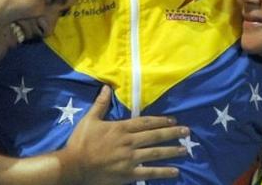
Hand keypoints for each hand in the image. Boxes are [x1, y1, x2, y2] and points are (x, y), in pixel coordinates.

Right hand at [61, 86, 186, 183]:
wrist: (74, 165)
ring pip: (156, 153)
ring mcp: (130, 159)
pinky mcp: (128, 174)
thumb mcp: (89, 120)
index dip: (161, 121)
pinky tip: (175, 171)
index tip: (173, 120)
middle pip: (155, 136)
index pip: (146, 123)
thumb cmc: (81, 142)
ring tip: (184, 149)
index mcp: (121, 128)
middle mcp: (129, 142)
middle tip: (186, 131)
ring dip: (172, 150)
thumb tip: (106, 87)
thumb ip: (101, 104)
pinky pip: (149, 172)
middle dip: (172, 133)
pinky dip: (163, 172)